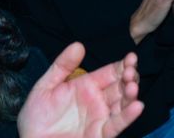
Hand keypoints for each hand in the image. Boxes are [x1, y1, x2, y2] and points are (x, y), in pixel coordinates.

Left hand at [17, 42, 142, 137]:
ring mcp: (101, 117)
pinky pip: (117, 125)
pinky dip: (128, 116)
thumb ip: (62, 66)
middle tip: (130, 72)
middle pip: (122, 85)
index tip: (131, 57)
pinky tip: (137, 106)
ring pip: (123, 103)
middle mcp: (99, 100)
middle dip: (130, 77)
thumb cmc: (36, 118)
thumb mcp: (45, 87)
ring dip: (131, 94)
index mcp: (89, 85)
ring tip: (132, 86)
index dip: (124, 64)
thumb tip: (78, 45)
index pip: (113, 71)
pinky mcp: (100, 134)